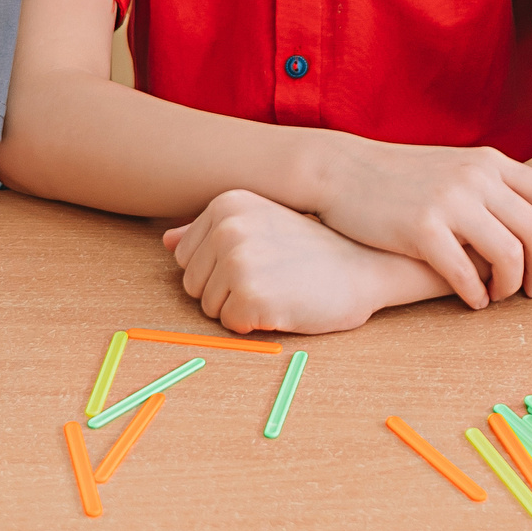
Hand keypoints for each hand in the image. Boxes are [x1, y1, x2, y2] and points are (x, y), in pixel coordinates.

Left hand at [162, 191, 428, 335]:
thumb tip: (166, 240)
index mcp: (227, 204)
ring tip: (278, 289)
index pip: (185, 256)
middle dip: (225, 292)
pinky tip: (282, 306)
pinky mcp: (249, 296)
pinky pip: (229, 325)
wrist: (364, 268)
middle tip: (271, 278)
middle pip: (192, 284)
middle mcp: (227, 228)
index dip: (218, 270)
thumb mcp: (262, 224)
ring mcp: (237, 261)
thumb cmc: (314, 250)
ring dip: (239, 309)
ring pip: (208, 307)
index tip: (258, 261)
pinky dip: (253, 326)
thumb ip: (212, 231)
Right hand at [310, 138, 531, 308]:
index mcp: (490, 162)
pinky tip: (472, 301)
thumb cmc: (403, 176)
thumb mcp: (456, 167)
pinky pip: (465, 273)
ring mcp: (449, 202)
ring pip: (509, 255)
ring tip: (499, 296)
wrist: (343, 169)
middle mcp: (476, 178)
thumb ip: (494, 186)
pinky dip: (476, 294)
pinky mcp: (420, 228)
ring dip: (511, 285)